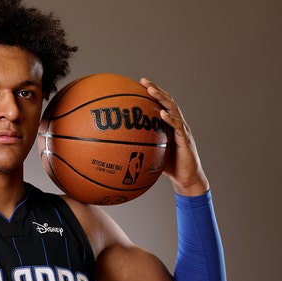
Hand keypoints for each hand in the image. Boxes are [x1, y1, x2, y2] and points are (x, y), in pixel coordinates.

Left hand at [141, 78, 209, 195]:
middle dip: (156, 89)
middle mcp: (177, 124)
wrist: (186, 178)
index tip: (139, 83)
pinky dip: (170, 119)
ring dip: (162, 99)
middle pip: (167, 101)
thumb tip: (116, 144)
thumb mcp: (151, 152)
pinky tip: (161, 113)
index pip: (161, 104)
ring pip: (173, 110)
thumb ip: (139, 145)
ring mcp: (182, 130)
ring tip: (152, 91)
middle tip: (144, 81)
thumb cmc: (168, 166)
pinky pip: (178, 127)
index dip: (152, 93)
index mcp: (169, 125)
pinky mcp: (185, 140)